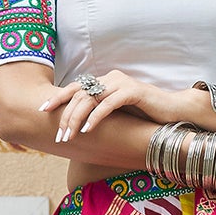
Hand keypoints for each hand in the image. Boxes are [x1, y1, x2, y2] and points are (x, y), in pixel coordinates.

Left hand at [40, 70, 159, 144]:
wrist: (173, 112)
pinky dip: (96, 117)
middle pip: (79, 94)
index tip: (42, 110)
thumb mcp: (117, 114)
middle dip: (66, 116)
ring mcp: (122, 83)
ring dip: (77, 119)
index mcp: (105, 81)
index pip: (75, 87)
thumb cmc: (144, 116)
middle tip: (59, 136)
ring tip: (70, 136)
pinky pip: (109, 104)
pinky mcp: (134, 91)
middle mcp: (111, 78)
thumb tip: (75, 125)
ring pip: (91, 99)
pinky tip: (88, 130)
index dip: (57, 98)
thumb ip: (99, 112)